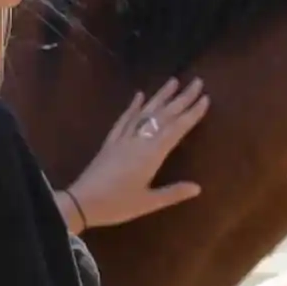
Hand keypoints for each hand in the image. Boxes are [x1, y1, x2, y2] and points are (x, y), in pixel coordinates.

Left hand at [66, 77, 209, 228]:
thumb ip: (173, 192)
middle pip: (164, 115)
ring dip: (160, 96)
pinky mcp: (111, 141)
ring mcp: (123, 138)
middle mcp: (139, 140)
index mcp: (151, 154)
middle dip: (182, 98)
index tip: (205, 98)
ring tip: (173, 81)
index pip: (177, 128)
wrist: (81, 202)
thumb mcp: (148, 203)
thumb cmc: (117, 204)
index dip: (192, 113)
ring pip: (145, 112)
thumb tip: (198, 187)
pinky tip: (139, 95)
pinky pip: (124, 119)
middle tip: (197, 82)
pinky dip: (133, 106)